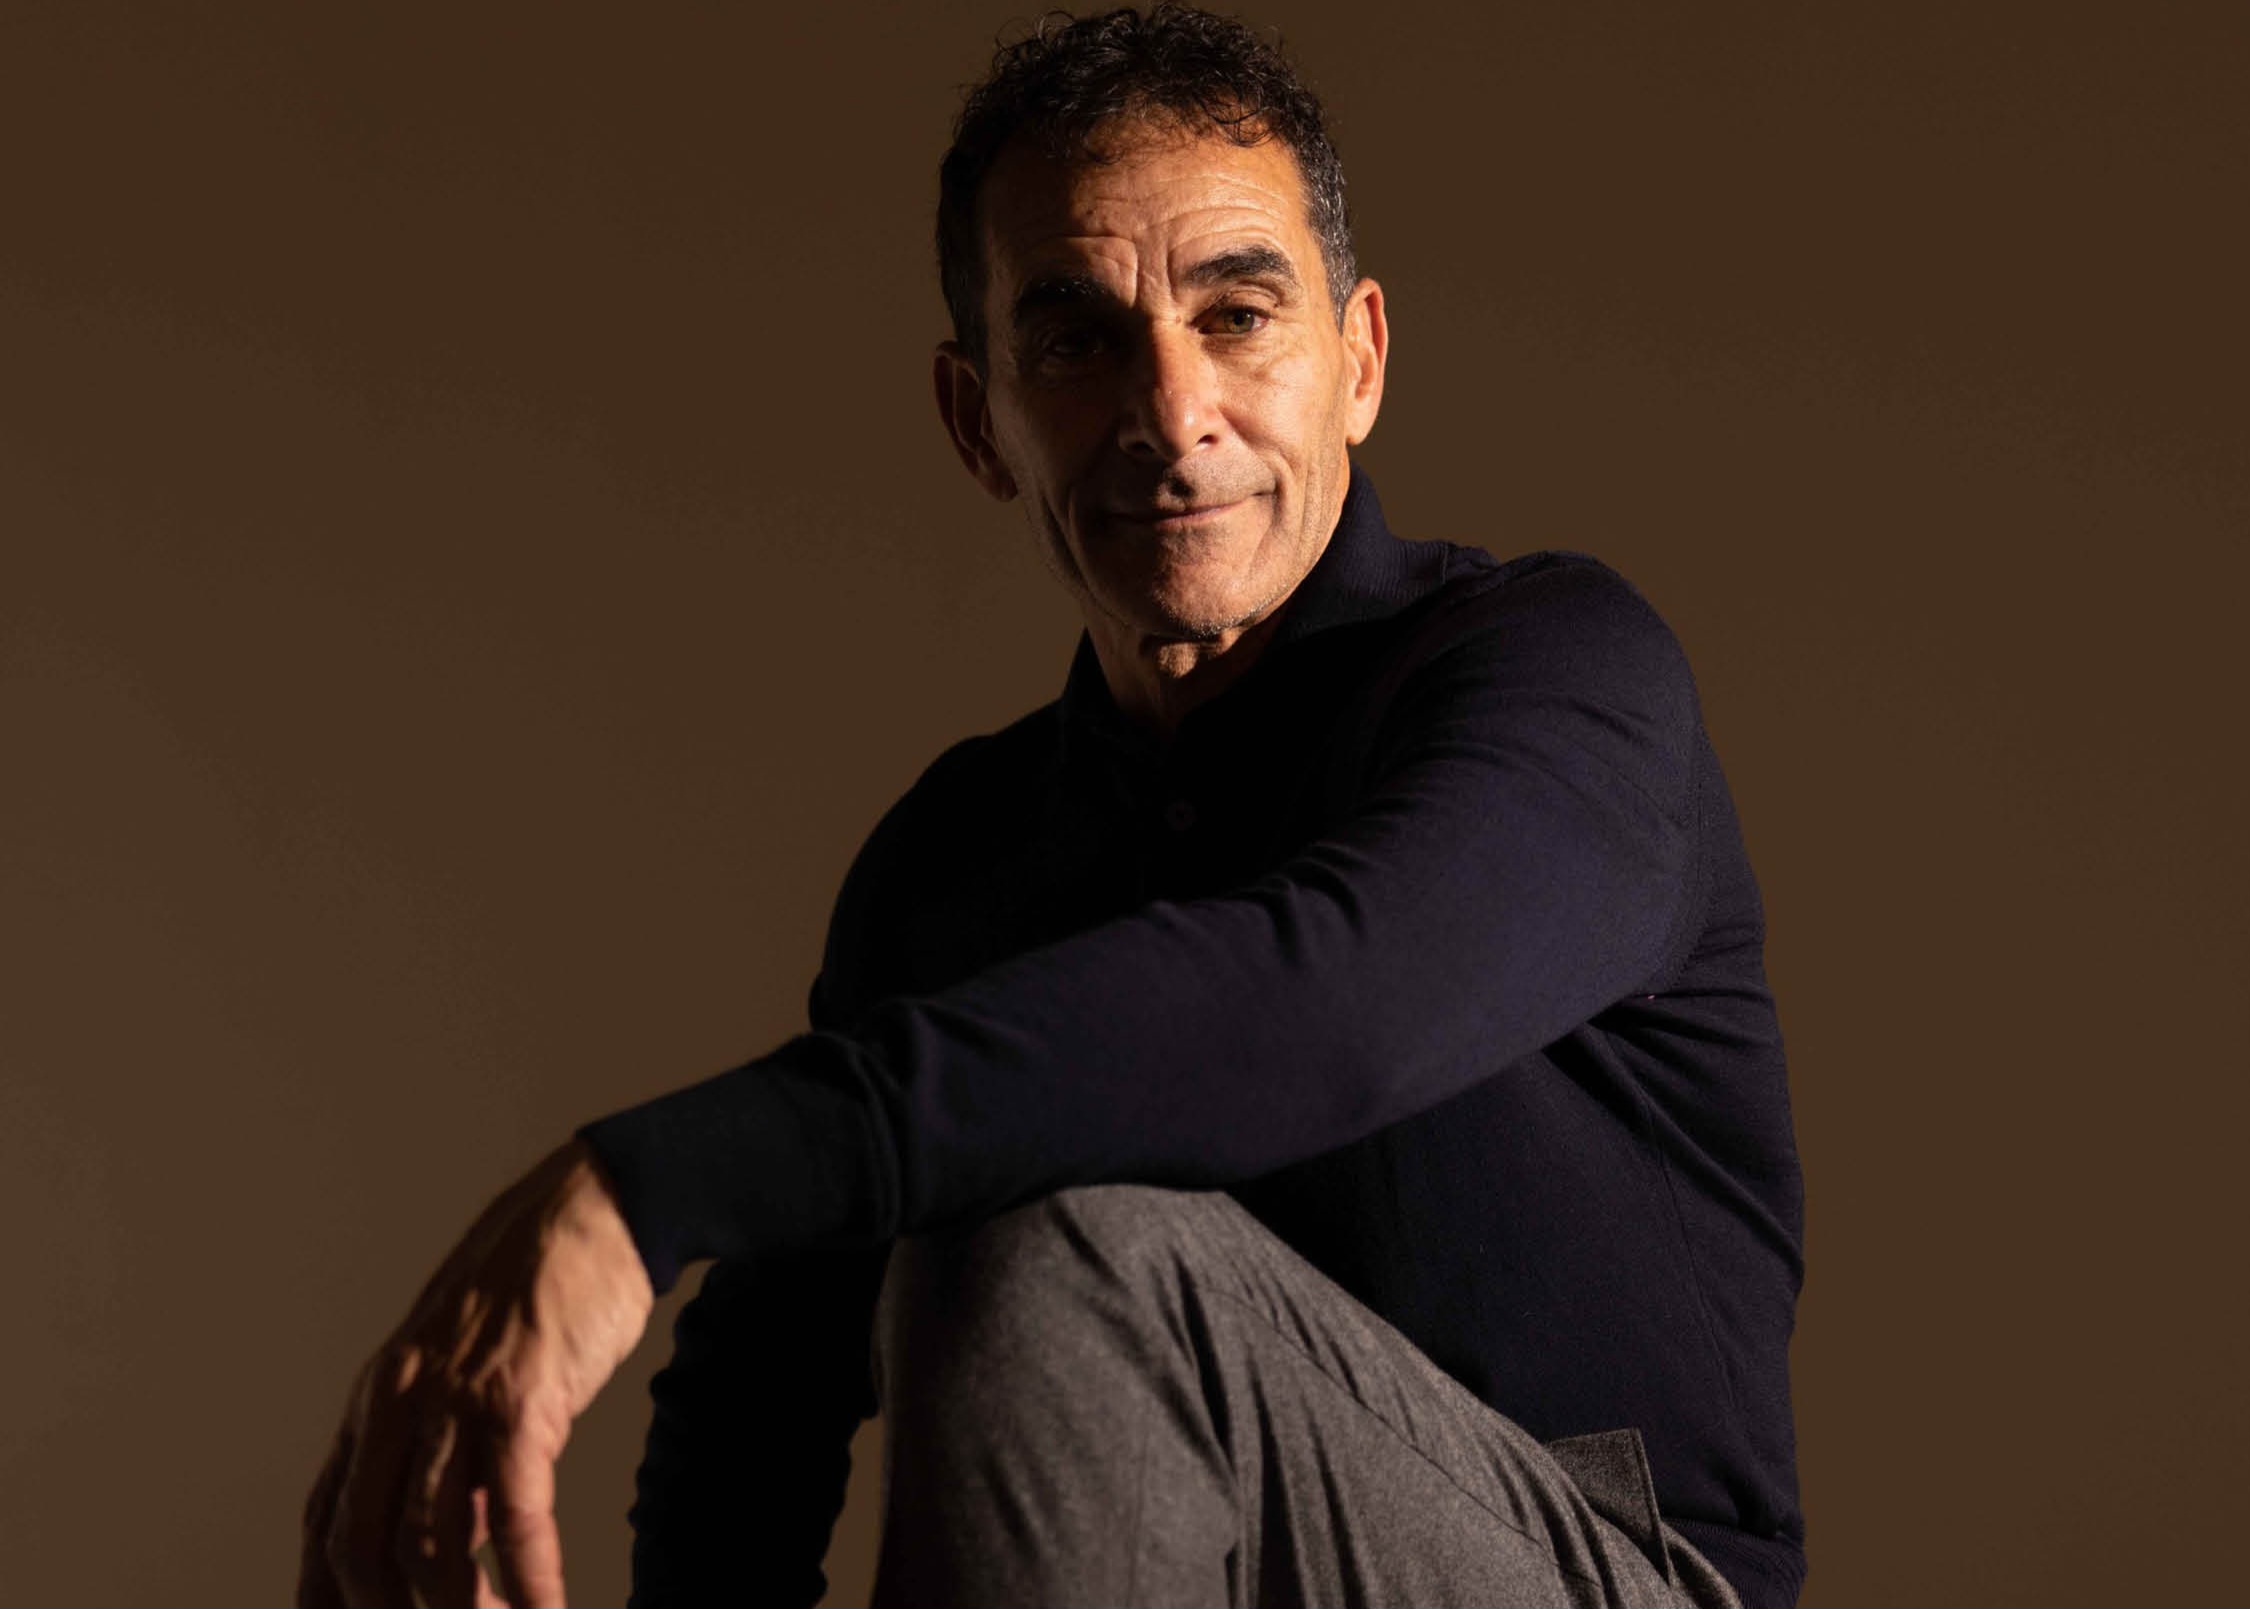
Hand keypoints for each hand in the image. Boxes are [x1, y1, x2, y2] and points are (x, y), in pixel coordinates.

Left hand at [298, 1138, 655, 1607]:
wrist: (594, 1209)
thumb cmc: (538, 1284)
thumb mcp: (466, 1363)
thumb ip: (449, 1444)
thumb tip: (464, 1535)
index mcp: (379, 1396)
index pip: (326, 1519)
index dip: (326, 1595)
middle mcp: (401, 1402)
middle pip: (364, 1548)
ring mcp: (457, 1402)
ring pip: (434, 1544)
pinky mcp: (521, 1400)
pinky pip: (516, 1516)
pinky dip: (529, 1579)